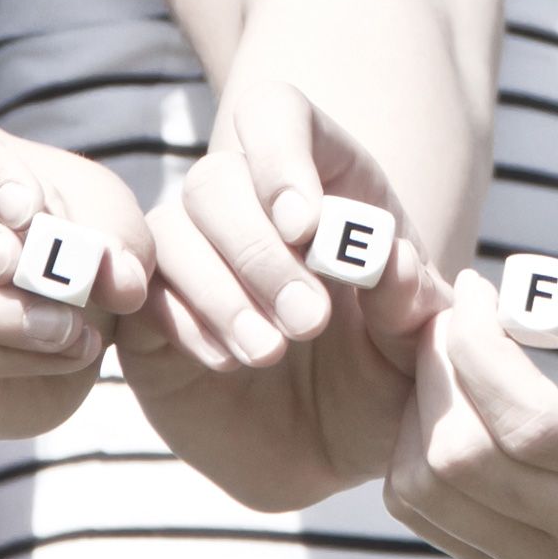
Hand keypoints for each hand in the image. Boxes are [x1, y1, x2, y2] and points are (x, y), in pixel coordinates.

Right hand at [116, 83, 450, 510]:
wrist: (327, 443)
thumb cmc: (378, 375)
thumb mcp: (413, 345)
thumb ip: (412, 301)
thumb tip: (389, 260)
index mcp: (319, 181)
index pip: (277, 115)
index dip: (280, 154)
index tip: (305, 225)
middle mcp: (246, 204)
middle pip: (217, 178)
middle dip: (260, 251)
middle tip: (309, 320)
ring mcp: (194, 252)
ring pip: (171, 230)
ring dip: (221, 290)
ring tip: (269, 351)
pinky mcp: (154, 307)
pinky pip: (144, 291)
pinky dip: (184, 322)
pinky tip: (226, 361)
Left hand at [385, 272, 557, 558]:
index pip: (534, 422)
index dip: (479, 346)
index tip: (475, 289)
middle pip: (465, 459)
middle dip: (437, 368)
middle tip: (452, 317)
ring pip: (429, 492)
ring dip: (417, 410)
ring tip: (449, 358)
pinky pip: (426, 513)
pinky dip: (413, 451)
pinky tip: (449, 405)